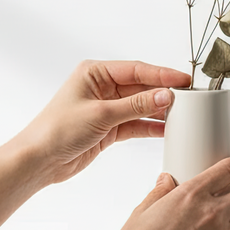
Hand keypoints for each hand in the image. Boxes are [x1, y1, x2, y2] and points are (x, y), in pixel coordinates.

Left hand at [19, 59, 190, 185]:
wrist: (39, 161)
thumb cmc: (57, 130)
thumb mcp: (101, 115)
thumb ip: (136, 105)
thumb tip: (166, 96)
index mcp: (95, 73)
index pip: (136, 69)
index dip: (161, 74)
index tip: (184, 80)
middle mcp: (102, 87)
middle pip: (140, 87)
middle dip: (163, 93)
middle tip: (190, 98)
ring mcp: (106, 108)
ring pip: (140, 106)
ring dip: (159, 111)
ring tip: (184, 114)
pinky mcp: (109, 128)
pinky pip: (135, 124)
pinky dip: (150, 127)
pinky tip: (167, 129)